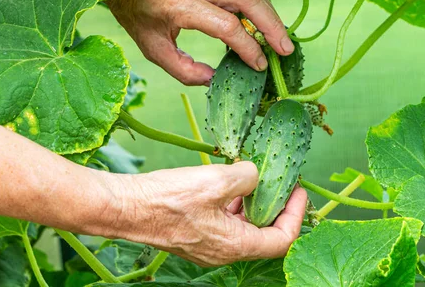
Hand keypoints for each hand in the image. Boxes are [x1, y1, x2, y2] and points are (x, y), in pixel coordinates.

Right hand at [100, 161, 306, 265]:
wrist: (125, 208)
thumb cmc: (167, 200)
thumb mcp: (215, 181)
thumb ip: (246, 176)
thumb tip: (255, 174)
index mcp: (234, 245)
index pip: (281, 239)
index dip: (295, 214)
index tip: (298, 190)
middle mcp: (224, 250)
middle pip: (264, 232)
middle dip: (276, 205)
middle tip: (281, 179)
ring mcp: (209, 243)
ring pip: (244, 225)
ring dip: (255, 201)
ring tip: (257, 175)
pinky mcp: (197, 232)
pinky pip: (226, 220)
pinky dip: (235, 202)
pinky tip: (231, 180)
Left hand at [107, 0, 294, 85]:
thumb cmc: (140, 16)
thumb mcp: (154, 50)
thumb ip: (184, 70)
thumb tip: (215, 80)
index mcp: (182, 5)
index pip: (227, 26)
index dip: (248, 48)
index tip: (259, 66)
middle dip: (272, 25)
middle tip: (285, 49)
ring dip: (270, 12)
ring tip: (279, 37)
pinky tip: (265, 16)